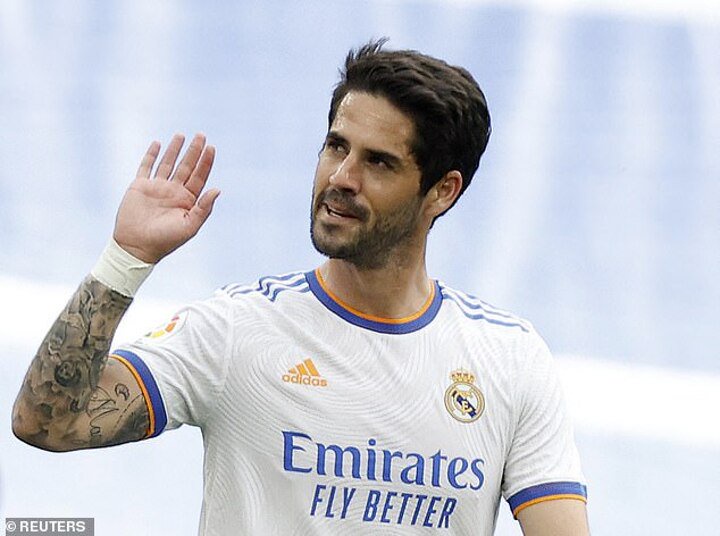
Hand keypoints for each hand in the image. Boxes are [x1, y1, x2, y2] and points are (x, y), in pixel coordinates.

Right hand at [113, 133, 219, 262]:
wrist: (137, 246)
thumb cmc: (166, 240)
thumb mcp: (189, 226)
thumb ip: (204, 208)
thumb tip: (218, 189)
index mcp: (187, 201)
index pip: (199, 177)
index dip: (206, 162)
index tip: (211, 148)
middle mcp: (174, 192)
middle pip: (187, 167)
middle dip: (194, 151)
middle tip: (201, 135)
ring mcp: (157, 188)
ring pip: (168, 163)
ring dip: (175, 149)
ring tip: (182, 135)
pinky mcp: (140, 186)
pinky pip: (146, 167)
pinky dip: (151, 155)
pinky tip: (158, 144)